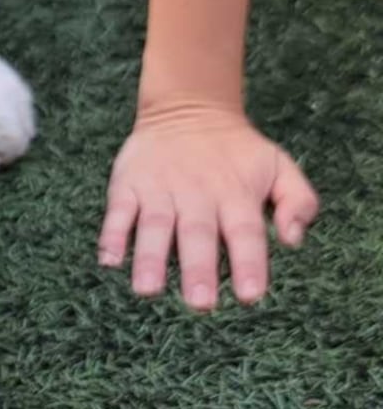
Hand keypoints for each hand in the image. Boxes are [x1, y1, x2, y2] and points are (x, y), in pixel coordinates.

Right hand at [99, 99, 317, 307]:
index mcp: (236, 193)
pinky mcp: (128, 184)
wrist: (189, 105)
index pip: (246, 231)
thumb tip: (292, 240)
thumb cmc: (237, 151)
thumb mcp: (278, 165)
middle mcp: (197, 193)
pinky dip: (112, 235)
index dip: (249, 263)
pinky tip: (109, 260)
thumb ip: (298, 200)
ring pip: (155, 226)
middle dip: (199, 270)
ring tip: (148, 289)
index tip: (250, 295)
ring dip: (151, 258)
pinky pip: (118, 211)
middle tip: (200, 303)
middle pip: (198, 234)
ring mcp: (159, 188)